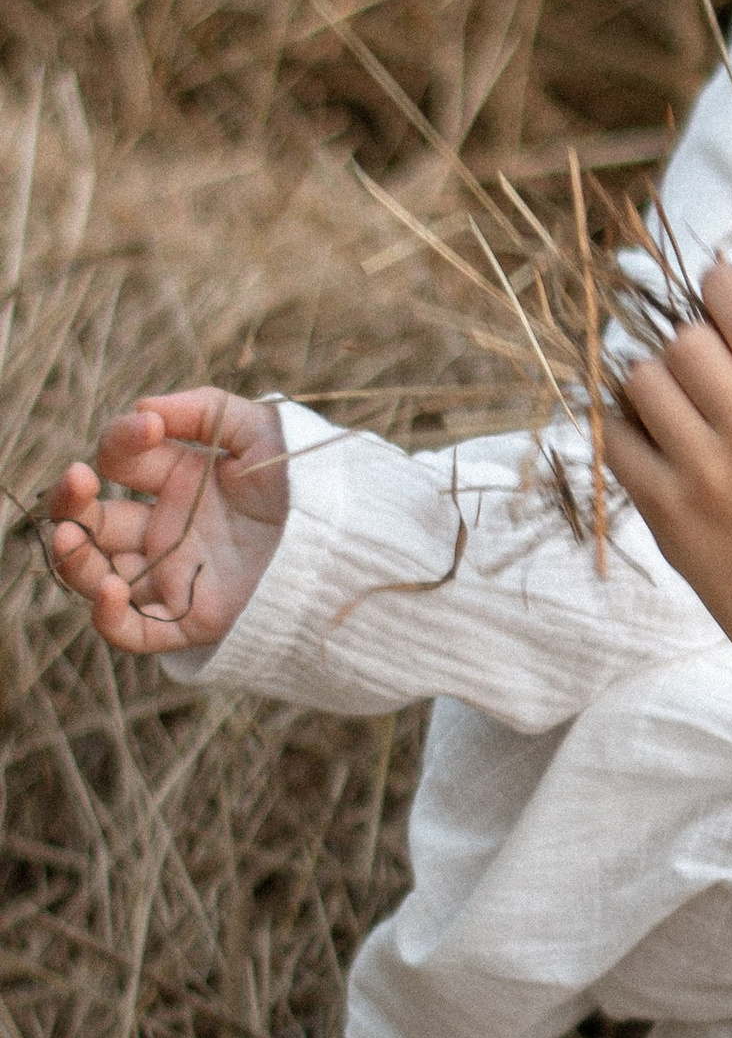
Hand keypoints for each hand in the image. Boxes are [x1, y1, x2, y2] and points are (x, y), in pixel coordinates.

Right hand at [49, 390, 288, 652]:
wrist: (357, 539)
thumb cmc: (314, 482)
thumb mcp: (261, 432)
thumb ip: (203, 410)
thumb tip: (143, 408)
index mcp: (179, 479)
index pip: (122, 460)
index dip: (122, 439)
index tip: (149, 426)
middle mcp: (168, 528)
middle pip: (93, 519)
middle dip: (72, 498)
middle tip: (79, 480)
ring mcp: (176, 574)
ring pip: (98, 574)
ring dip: (72, 556)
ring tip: (68, 535)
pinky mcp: (195, 618)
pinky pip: (135, 629)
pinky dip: (109, 616)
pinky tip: (108, 588)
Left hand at [602, 260, 731, 822]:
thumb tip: (707, 281)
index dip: (724, 288)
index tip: (713, 280)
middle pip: (689, 345)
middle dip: (686, 343)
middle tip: (695, 365)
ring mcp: (704, 476)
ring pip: (643, 378)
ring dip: (649, 376)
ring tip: (670, 400)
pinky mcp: (660, 503)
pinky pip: (614, 428)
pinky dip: (623, 419)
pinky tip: (647, 431)